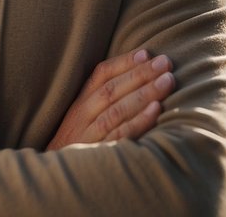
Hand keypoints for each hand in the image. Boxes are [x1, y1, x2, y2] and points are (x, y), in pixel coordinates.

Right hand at [47, 48, 174, 149]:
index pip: (101, 74)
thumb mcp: (80, 115)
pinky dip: (138, 121)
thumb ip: (100, 97)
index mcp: (79, 101)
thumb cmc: (76, 140)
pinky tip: (156, 110)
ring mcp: (90, 134)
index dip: (124, 62)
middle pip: (112, 89)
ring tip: (168, 81)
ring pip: (118, 109)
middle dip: (140, 73)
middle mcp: (83, 114)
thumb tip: (135, 75)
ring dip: (144, 93)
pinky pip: (120, 135)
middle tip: (165, 63)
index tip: (147, 53)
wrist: (57, 173)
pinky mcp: (99, 153)